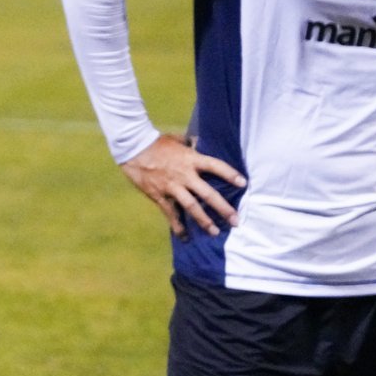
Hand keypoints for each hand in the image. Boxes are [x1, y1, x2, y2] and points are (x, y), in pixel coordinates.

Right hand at [120, 134, 244, 237]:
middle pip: (208, 194)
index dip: (230, 174)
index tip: (243, 183)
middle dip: (223, 208)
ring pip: (191, 207)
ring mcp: (171, 186)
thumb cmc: (155, 141)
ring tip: (214, 232)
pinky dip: (177, 225)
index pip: (215, 167)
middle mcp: (184, 175)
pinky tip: (184, 236)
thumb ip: (189, 144)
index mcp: (190, 159)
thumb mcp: (175, 139)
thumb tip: (199, 142)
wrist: (132, 147)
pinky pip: (170, 212)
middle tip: (235, 221)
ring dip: (204, 220)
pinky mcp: (159, 194)